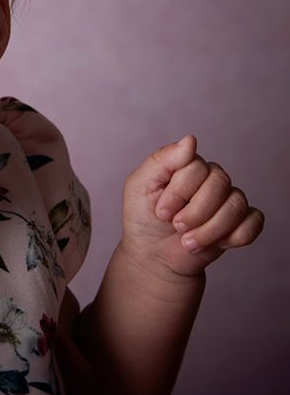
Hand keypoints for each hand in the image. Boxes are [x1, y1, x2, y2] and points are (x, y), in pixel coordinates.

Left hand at [121, 135, 263, 278]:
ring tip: (188, 242)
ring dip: (209, 230)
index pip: (196, 168)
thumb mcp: (140, 186)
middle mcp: (211, 179)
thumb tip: (191, 139)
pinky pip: (254, 221)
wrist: (153, 255)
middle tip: (176, 226)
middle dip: (195, 212)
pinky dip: (235, 236)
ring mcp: (228, 199)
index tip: (161, 212)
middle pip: (219, 184)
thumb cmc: (143, 218)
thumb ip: (162, 160)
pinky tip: (216, 243)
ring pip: (236, 205)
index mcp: (187, 166)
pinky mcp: (242, 221)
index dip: (178, 193)